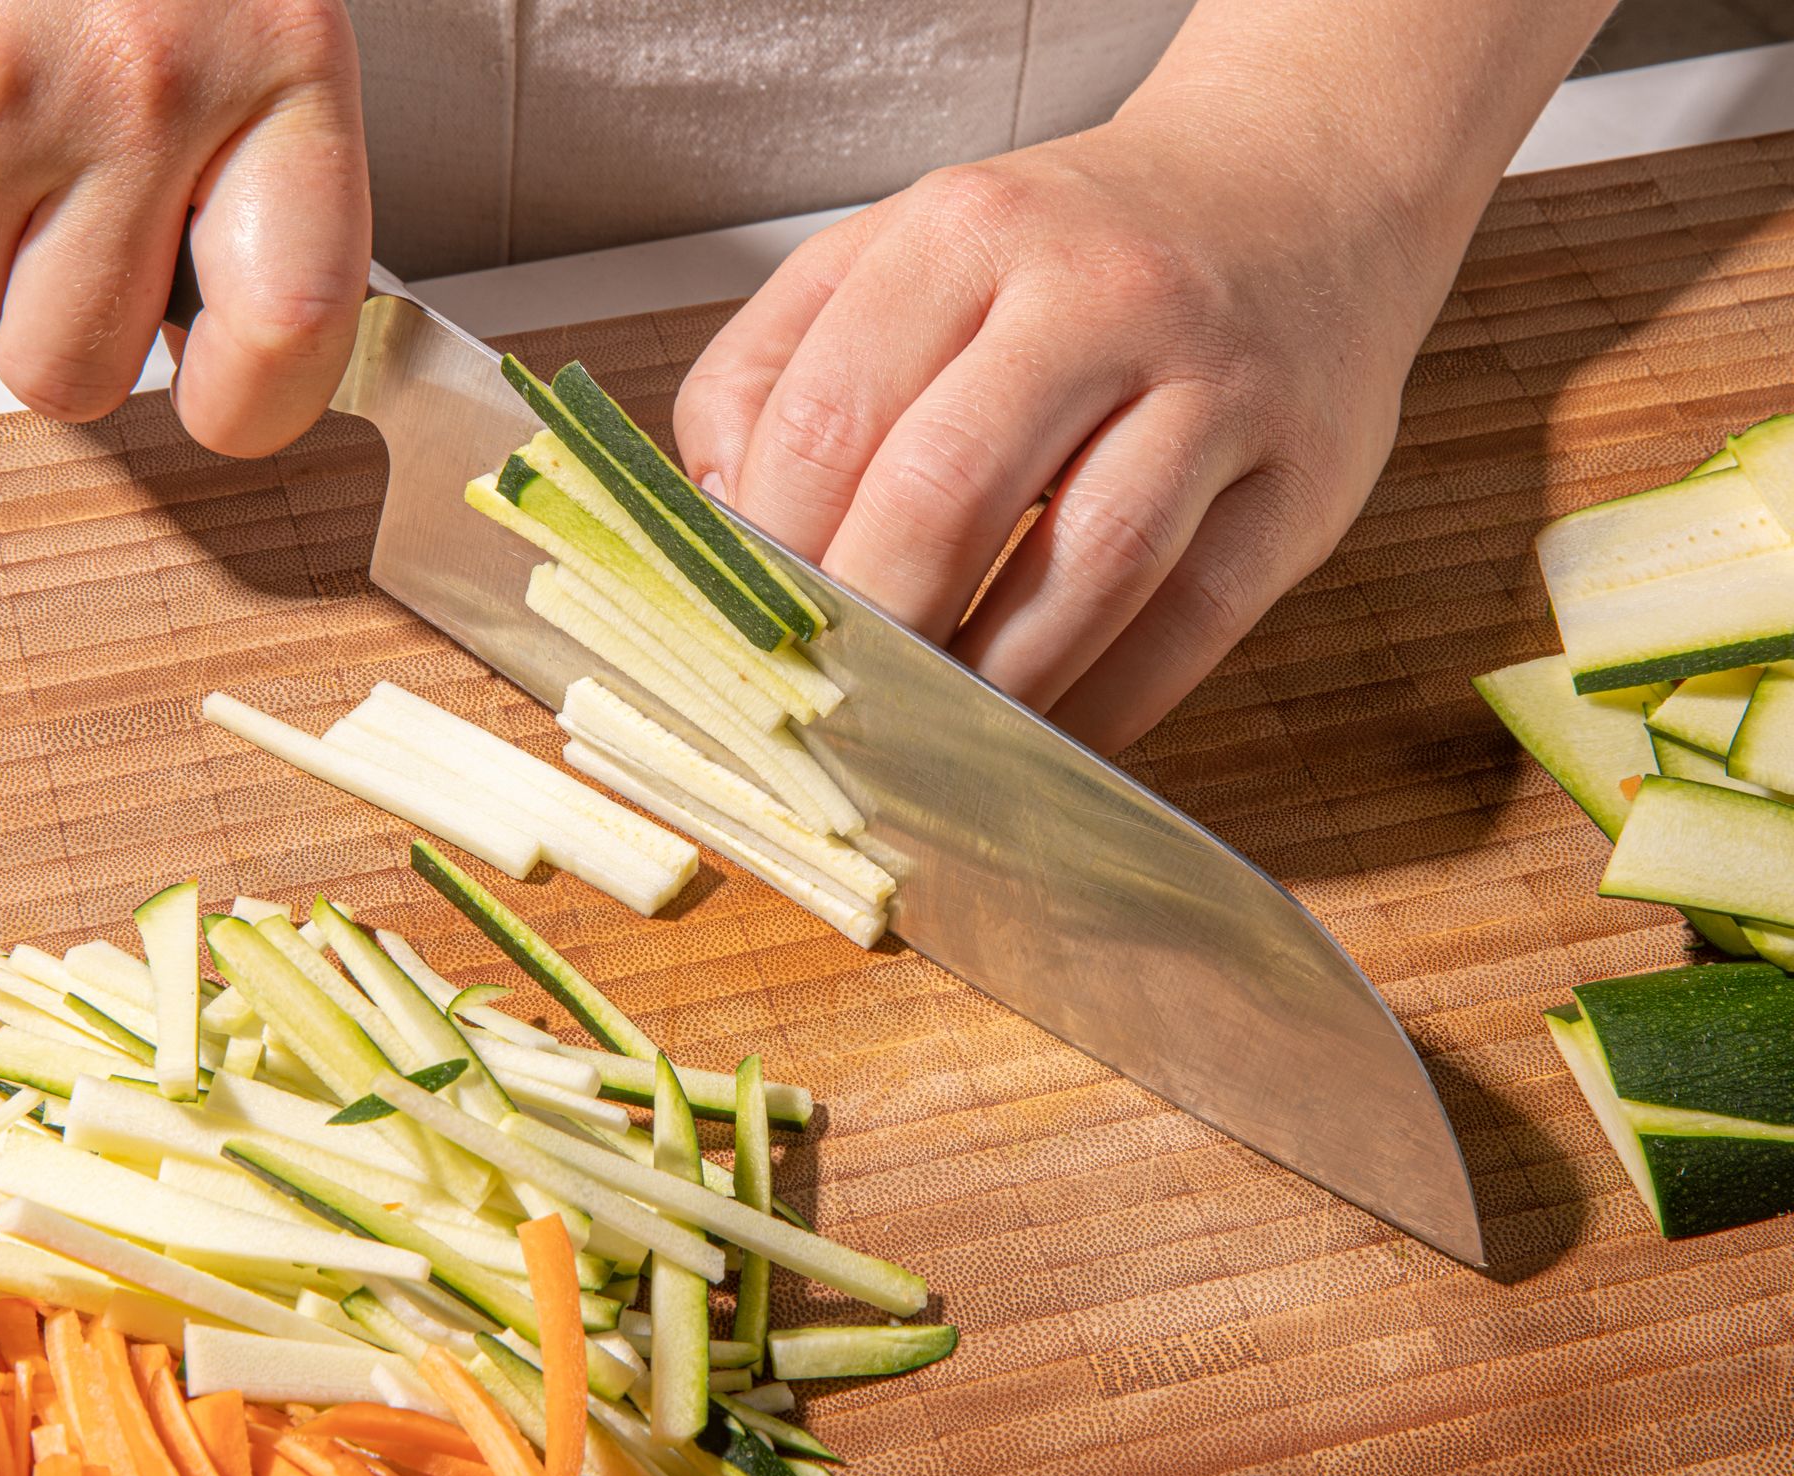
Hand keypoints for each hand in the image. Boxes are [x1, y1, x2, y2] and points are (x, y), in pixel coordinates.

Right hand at [0, 0, 369, 455]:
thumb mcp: (258, 19)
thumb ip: (262, 178)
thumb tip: (230, 355)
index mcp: (284, 71)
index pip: (291, 324)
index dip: (252, 406)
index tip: (223, 407)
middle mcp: (146, 88)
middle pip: (76, 364)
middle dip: (59, 332)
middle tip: (68, 237)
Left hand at [674, 124, 1423, 752]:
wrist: (1299, 190)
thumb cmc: (1072, 253)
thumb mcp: (906, 252)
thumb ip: (782, 365)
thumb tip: (715, 526)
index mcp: (966, 231)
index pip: (828, 416)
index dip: (772, 551)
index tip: (748, 633)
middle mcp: (1098, 293)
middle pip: (947, 492)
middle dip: (872, 626)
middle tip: (829, 705)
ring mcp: (1217, 384)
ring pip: (1088, 564)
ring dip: (991, 682)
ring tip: (927, 742)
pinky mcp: (1303, 479)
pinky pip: (1194, 618)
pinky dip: (1108, 702)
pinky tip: (1045, 739)